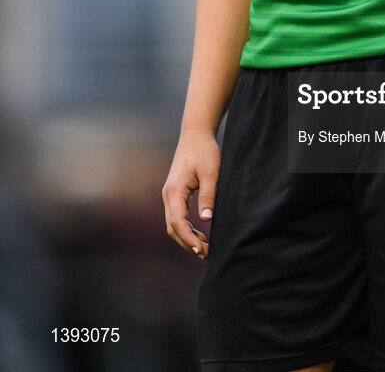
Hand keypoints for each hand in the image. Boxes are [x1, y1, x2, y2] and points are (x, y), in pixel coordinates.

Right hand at [162, 128, 220, 258]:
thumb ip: (207, 195)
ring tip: (203, 247)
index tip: (199, 249)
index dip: (187, 238)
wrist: (196, 135)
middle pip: (172, 227)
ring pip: (173, 223)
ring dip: (185, 237)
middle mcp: (168, 195)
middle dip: (186, 242)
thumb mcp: (210, 172)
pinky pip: (176, 216)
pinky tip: (199, 233)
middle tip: (205, 253)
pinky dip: (185, 228)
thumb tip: (206, 220)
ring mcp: (170, 195)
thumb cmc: (204, 151)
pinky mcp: (175, 194)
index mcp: (174, 191)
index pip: (177, 222)